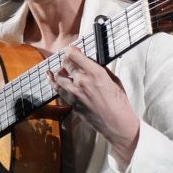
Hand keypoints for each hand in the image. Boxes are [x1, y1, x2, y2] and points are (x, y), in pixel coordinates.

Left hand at [52, 48, 140, 164]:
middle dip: (67, 60)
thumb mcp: (113, 79)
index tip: (72, 49)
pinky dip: (55, 83)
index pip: (73, 55)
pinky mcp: (72, 103)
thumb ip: (99, 69)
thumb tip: (90, 62)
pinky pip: (58, 90)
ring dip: (60, 71)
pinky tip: (52, 78)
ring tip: (61, 70)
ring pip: (58, 77)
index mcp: (95, 72)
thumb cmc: (120, 102)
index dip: (71, 50)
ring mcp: (75, 93)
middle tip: (69, 59)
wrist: (117, 123)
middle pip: (65, 63)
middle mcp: (82, 81)